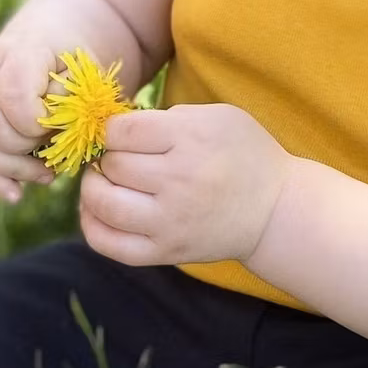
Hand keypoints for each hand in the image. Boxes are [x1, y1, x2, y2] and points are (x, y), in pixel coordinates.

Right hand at [0, 30, 66, 201]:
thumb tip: (51, 128)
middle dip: (22, 151)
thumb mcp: (83, 74)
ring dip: (10, 170)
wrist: (41, 45)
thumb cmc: (67, 65)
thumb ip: (72, 99)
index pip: (13, 96)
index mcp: (14, 50)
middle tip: (51, 159)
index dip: (36, 124)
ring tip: (43, 176)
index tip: (56, 130)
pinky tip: (14, 192)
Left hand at [80, 104, 291, 266]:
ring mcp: (170, 221)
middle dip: (109, 157)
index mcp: (191, 140)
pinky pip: (110, 244)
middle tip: (120, 158)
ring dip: (93, 189)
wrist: (276, 211)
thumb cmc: (244, 155)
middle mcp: (179, 181)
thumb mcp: (218, 117)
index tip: (123, 134)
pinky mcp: (166, 251)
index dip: (112, 130)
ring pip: (104, 203)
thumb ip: (168, 116)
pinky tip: (97, 211)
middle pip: (113, 165)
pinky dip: (92, 226)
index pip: (122, 131)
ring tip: (103, 181)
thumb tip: (116, 129)